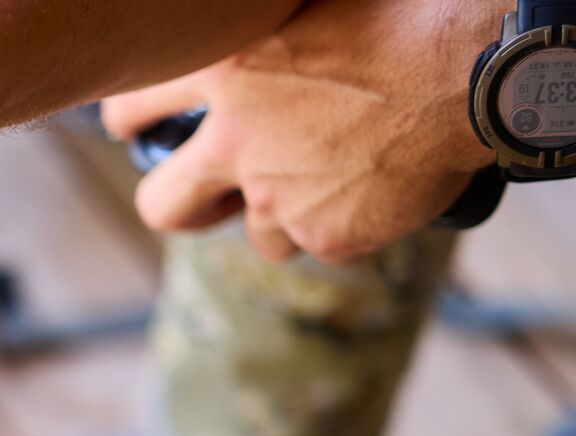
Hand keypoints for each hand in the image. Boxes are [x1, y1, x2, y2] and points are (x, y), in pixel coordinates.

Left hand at [102, 0, 501, 262]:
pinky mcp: (326, 234)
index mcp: (224, 68)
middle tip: (208, 192)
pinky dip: (344, 223)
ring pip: (259, 233)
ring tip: (334, 172)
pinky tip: (375, 186)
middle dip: (181, 203)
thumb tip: (236, 49)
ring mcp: (277, 195)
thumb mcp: (307, 13)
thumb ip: (256, 46)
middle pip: (162, 206)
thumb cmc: (401, 20)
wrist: (474, 66)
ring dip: (285, 212)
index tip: (142, 126)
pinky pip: (323, 242)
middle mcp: (235, 141)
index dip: (131, 121)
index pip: (130, 108)